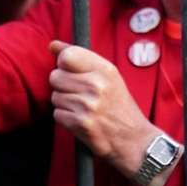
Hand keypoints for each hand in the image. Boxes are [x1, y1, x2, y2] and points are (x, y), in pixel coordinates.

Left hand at [48, 41, 159, 178]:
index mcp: (105, 69)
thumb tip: (52, 44)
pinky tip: (80, 119)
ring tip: (82, 108)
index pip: (67, 55)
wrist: (134, 140)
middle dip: (62, 85)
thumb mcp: (108, 76)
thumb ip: (80, 58)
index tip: (71, 71)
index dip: (64, 64)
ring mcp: (88, 105)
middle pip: (55, 76)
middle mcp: (96, 85)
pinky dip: (65, 118)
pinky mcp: (81, 124)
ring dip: (64, 103)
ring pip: (55, 96)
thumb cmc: (119, 106)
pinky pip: (57, 114)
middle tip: (78, 93)